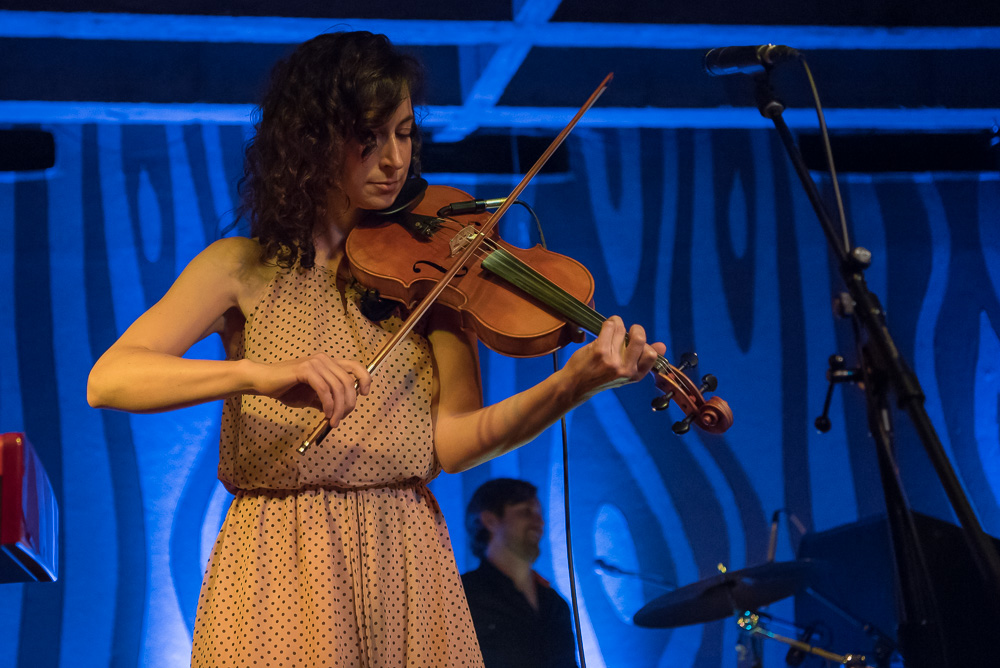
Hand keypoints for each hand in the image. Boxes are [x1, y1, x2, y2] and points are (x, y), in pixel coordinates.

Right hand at [252, 354, 371, 426]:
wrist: (263, 381)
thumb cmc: (287, 389)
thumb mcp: (311, 396)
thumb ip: (326, 400)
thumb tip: (340, 411)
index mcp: (328, 363)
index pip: (355, 366)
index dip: (365, 378)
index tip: (364, 394)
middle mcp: (324, 360)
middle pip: (348, 382)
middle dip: (349, 403)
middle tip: (341, 418)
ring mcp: (315, 363)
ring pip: (338, 387)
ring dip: (339, 408)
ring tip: (333, 421)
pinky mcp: (305, 369)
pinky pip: (324, 389)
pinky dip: (328, 404)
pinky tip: (326, 413)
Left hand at [563, 316, 665, 400]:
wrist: (574, 385)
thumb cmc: (600, 376)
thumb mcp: (624, 374)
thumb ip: (641, 360)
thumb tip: (662, 346)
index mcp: (635, 375)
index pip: (652, 354)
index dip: (646, 343)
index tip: (635, 342)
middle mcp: (626, 370)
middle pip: (640, 339)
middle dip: (636, 329)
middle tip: (628, 331)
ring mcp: (613, 361)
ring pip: (622, 329)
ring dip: (617, 324)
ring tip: (611, 330)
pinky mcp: (600, 351)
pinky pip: (610, 326)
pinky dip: (609, 322)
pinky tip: (605, 327)